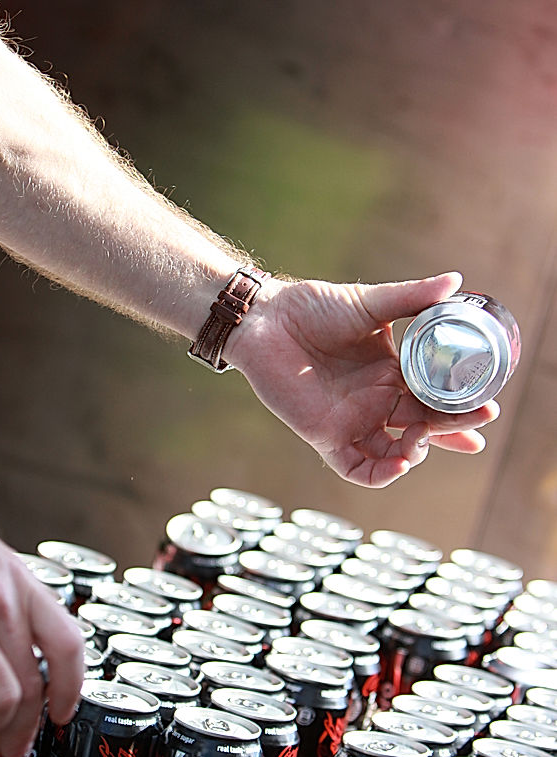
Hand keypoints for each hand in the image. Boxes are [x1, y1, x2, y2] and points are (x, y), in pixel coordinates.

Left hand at [229, 271, 498, 487]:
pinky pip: (357, 468)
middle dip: (452, 431)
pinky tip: (402, 465)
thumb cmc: (312, 308)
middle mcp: (377, 401)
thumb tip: (456, 282)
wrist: (265, 319)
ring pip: (395, 454)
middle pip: (423, 428)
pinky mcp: (327, 436)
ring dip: (417, 453)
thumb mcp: (369, 303)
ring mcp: (353, 421)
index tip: (489, 408)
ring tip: (426, 440)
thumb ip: (411, 297)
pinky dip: (381, 474)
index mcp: (393, 374)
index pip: (435, 399)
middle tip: (477, 427)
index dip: (461, 410)